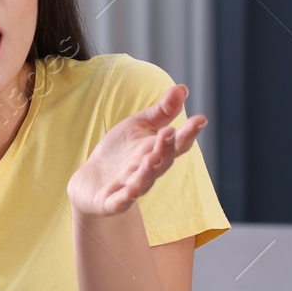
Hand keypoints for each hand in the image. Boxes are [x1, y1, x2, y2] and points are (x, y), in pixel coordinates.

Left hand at [66, 84, 204, 217]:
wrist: (91, 182)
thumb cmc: (120, 152)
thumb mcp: (139, 126)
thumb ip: (161, 111)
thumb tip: (182, 88)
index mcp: (156, 152)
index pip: (177, 143)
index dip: (189, 133)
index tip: (200, 119)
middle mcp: (147, 171)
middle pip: (162, 162)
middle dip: (166, 148)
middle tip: (169, 132)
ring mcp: (130, 188)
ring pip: (143, 181)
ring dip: (148, 171)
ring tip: (151, 157)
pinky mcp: (111, 202)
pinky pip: (120, 201)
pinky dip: (126, 198)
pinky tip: (130, 192)